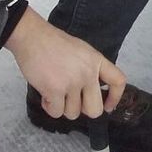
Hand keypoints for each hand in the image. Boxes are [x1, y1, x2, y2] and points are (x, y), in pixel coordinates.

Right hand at [5, 8, 125, 119]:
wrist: (33, 37)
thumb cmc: (54, 43)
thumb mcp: (82, 51)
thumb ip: (90, 69)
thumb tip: (90, 92)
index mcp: (97, 61)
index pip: (118, 81)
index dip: (115, 98)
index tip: (108, 107)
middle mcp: (88, 73)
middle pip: (95, 110)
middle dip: (83, 110)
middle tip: (72, 101)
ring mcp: (72, 83)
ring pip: (73, 114)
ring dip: (62, 107)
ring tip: (55, 92)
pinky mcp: (55, 90)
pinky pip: (56, 113)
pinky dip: (49, 107)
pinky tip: (45, 95)